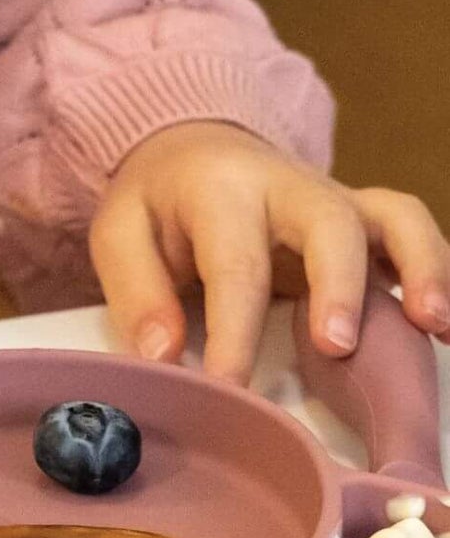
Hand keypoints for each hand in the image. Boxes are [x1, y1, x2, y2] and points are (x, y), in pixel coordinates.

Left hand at [89, 121, 449, 384]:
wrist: (193, 148)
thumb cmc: (158, 203)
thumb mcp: (119, 231)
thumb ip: (138, 291)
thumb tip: (162, 356)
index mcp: (221, 189)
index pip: (236, 263)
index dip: (234, 330)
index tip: (230, 389)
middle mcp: (289, 186)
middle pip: (330, 224)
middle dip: (338, 285)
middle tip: (336, 346)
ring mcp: (336, 198)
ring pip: (392, 219)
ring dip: (420, 268)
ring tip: (430, 324)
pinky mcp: (364, 216)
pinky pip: (411, 231)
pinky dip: (437, 268)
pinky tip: (442, 323)